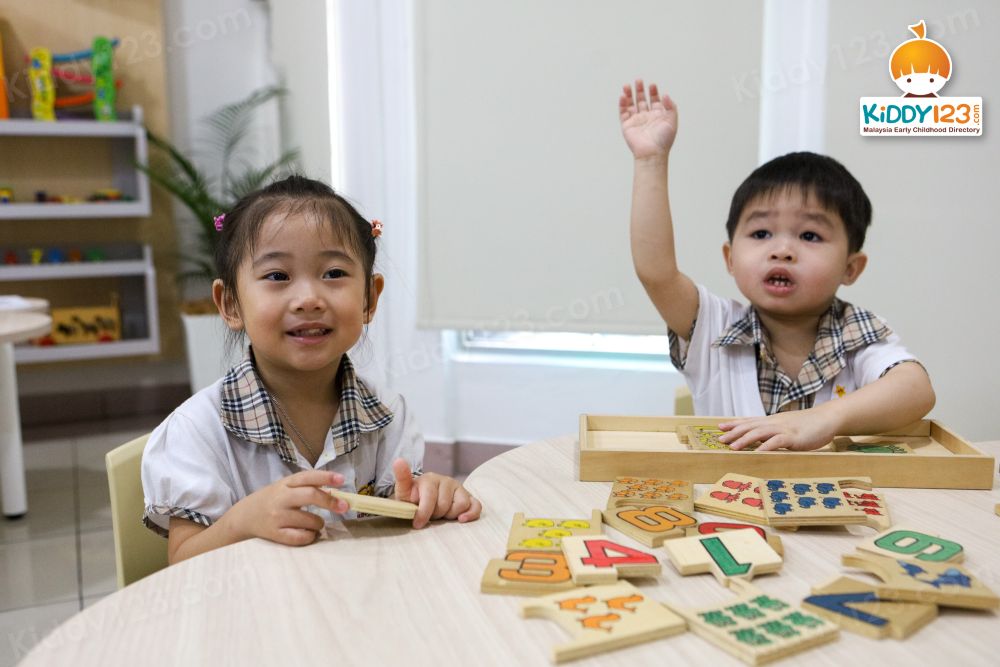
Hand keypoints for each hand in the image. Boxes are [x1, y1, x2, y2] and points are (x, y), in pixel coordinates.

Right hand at [228, 470, 349, 545]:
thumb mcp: (285, 487)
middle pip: (310, 495)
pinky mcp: (275, 534)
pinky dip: (310, 536)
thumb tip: (333, 491)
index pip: (307, 476)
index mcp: (285, 483)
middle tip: (344, 507)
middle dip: (330, 502)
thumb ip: (306, 487)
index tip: (342, 479)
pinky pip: (300, 537)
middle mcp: (281, 498)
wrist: (244, 517)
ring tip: (317, 523)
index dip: (326, 477)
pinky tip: (309, 534)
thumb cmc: (271, 500)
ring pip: (309, 520)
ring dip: (319, 523)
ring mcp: (277, 517)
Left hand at [392, 459, 481, 528]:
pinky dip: (471, 514)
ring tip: (441, 515)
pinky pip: (476, 505)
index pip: (430, 496)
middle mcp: (446, 480)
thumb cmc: (413, 498)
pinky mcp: (468, 496)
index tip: (417, 523)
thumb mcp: (403, 491)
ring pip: (461, 505)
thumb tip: (398, 461)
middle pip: (444, 505)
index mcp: (430, 479)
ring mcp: (459, 488)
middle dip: (435, 515)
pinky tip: (462, 519)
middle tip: (429, 515)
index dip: (424, 512)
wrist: (422, 500)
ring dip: (450, 515)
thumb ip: (402, 478)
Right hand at [619, 79, 677, 159]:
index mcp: (657, 115)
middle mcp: (646, 117)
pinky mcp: (627, 125)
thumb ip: (671, 106)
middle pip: (642, 100)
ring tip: (627, 85)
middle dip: (640, 90)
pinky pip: (623, 112)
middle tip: (639, 81)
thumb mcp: (672, 121)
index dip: (653, 92)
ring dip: (629, 95)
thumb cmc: (664, 140)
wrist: (652, 153)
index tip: (652, 85)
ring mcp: (636, 121)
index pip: (654, 100)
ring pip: (631, 104)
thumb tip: (665, 95)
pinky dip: (622, 104)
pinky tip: (623, 96)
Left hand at [718, 409, 839, 451]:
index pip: (749, 421)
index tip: (720, 427)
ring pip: (760, 432)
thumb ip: (774, 432)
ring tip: (733, 447)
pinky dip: (766, 447)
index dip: (734, 424)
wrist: (827, 418)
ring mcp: (784, 429)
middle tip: (720, 439)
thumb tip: (761, 440)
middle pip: (750, 426)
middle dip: (734, 432)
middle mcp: (775, 423)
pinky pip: (777, 441)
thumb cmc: (807, 424)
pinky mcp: (794, 437)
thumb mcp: (787, 426)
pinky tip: (757, 453)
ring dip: (745, 439)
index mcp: (772, 421)